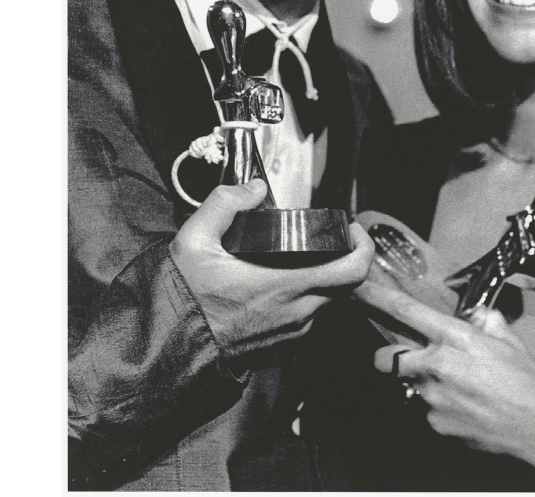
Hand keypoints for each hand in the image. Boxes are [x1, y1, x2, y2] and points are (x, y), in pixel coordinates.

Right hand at [170, 179, 374, 357]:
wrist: (171, 345)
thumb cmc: (185, 296)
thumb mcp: (193, 241)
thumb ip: (224, 205)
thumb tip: (254, 188)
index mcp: (285, 286)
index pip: (352, 271)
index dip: (363, 246)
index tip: (352, 228)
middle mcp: (298, 312)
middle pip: (349, 286)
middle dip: (349, 257)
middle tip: (335, 236)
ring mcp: (293, 331)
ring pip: (331, 301)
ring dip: (330, 277)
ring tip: (310, 254)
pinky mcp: (284, 342)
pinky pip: (312, 316)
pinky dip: (312, 295)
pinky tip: (290, 278)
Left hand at [357, 281, 534, 482]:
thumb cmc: (527, 381)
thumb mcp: (508, 339)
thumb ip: (484, 320)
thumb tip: (473, 314)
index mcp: (454, 338)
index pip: (405, 312)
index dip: (375, 299)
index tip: (355, 289)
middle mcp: (436, 366)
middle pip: (386, 358)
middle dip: (390, 358)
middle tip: (413, 360)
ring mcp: (431, 398)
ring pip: (409, 387)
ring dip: (425, 385)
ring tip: (459, 391)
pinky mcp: (434, 424)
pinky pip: (425, 412)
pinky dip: (440, 409)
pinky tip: (466, 410)